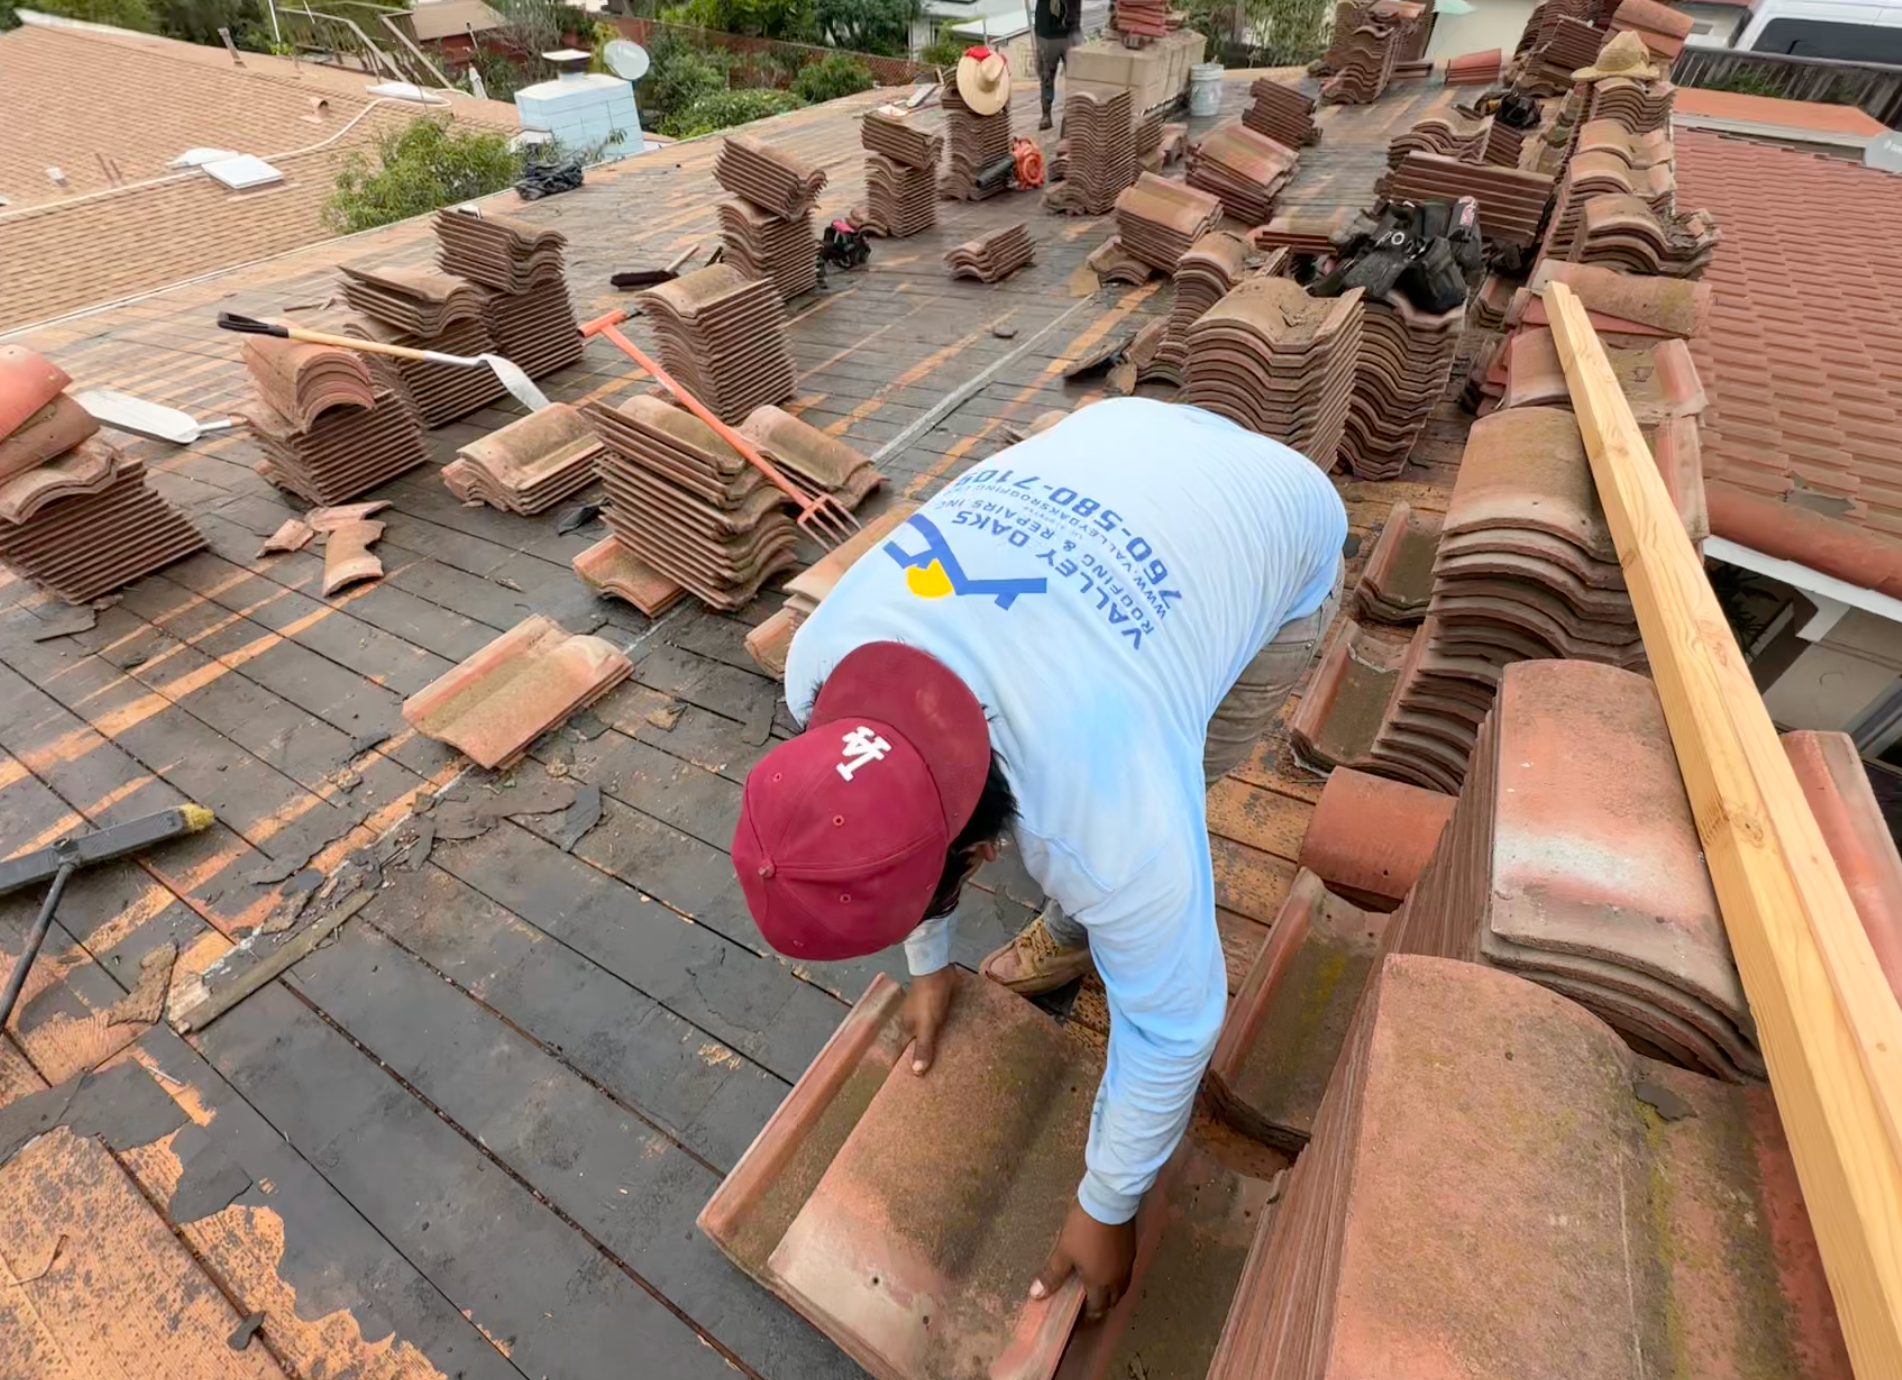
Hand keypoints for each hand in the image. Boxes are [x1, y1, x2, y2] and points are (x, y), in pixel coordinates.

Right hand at [903, 968, 955, 1074]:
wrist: (937, 968)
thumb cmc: (928, 998)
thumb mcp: (926, 1025)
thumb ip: (924, 1047)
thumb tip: (917, 1073)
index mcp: (908, 1027)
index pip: (909, 1050)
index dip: (914, 1063)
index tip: (924, 1081)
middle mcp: (916, 1021)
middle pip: (922, 1042)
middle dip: (930, 1054)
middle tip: (944, 1075)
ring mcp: (928, 1012)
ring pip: (934, 1032)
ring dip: (942, 1042)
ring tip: (956, 1061)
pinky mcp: (940, 1005)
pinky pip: (945, 1022)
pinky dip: (950, 1029)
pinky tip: (961, 1039)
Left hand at [1029, 1199, 1135, 1319]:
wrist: (1109, 1201)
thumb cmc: (1084, 1229)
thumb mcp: (1063, 1251)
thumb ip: (1052, 1275)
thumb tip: (1036, 1295)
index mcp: (1100, 1283)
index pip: (1097, 1308)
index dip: (1088, 1317)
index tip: (1079, 1320)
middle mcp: (1117, 1278)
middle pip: (1112, 1301)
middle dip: (1101, 1306)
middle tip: (1088, 1305)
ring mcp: (1126, 1263)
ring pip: (1122, 1287)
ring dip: (1111, 1293)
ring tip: (1099, 1288)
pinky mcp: (1131, 1248)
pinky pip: (1125, 1272)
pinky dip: (1117, 1277)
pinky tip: (1109, 1267)